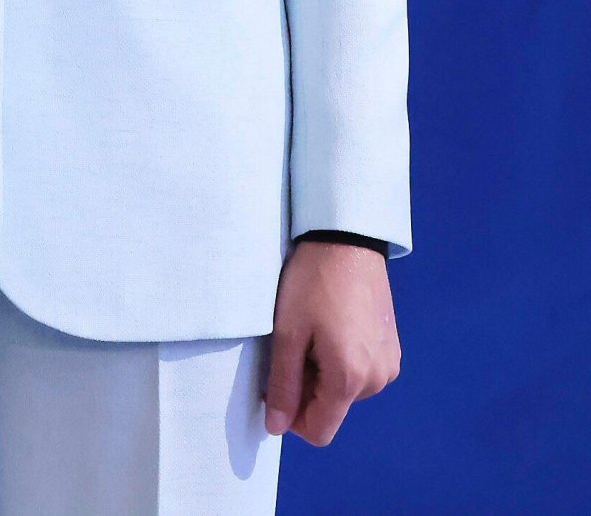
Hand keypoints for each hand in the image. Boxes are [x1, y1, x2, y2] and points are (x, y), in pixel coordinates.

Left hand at [263, 239, 400, 444]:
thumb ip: (283, 385)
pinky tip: (335, 325)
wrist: (348, 239)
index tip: (281, 380)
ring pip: (346, 391)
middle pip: (332, 408)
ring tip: (316, 330)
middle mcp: (377, 380)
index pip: (319, 431)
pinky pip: (362, 372)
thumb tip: (276, 427)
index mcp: (350, 380)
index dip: (292, 416)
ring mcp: (389, 364)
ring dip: (325, 373)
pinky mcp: (393, 348)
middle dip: (308, 387)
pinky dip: (343, 360)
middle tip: (297, 342)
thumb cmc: (313, 282)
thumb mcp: (288, 332)